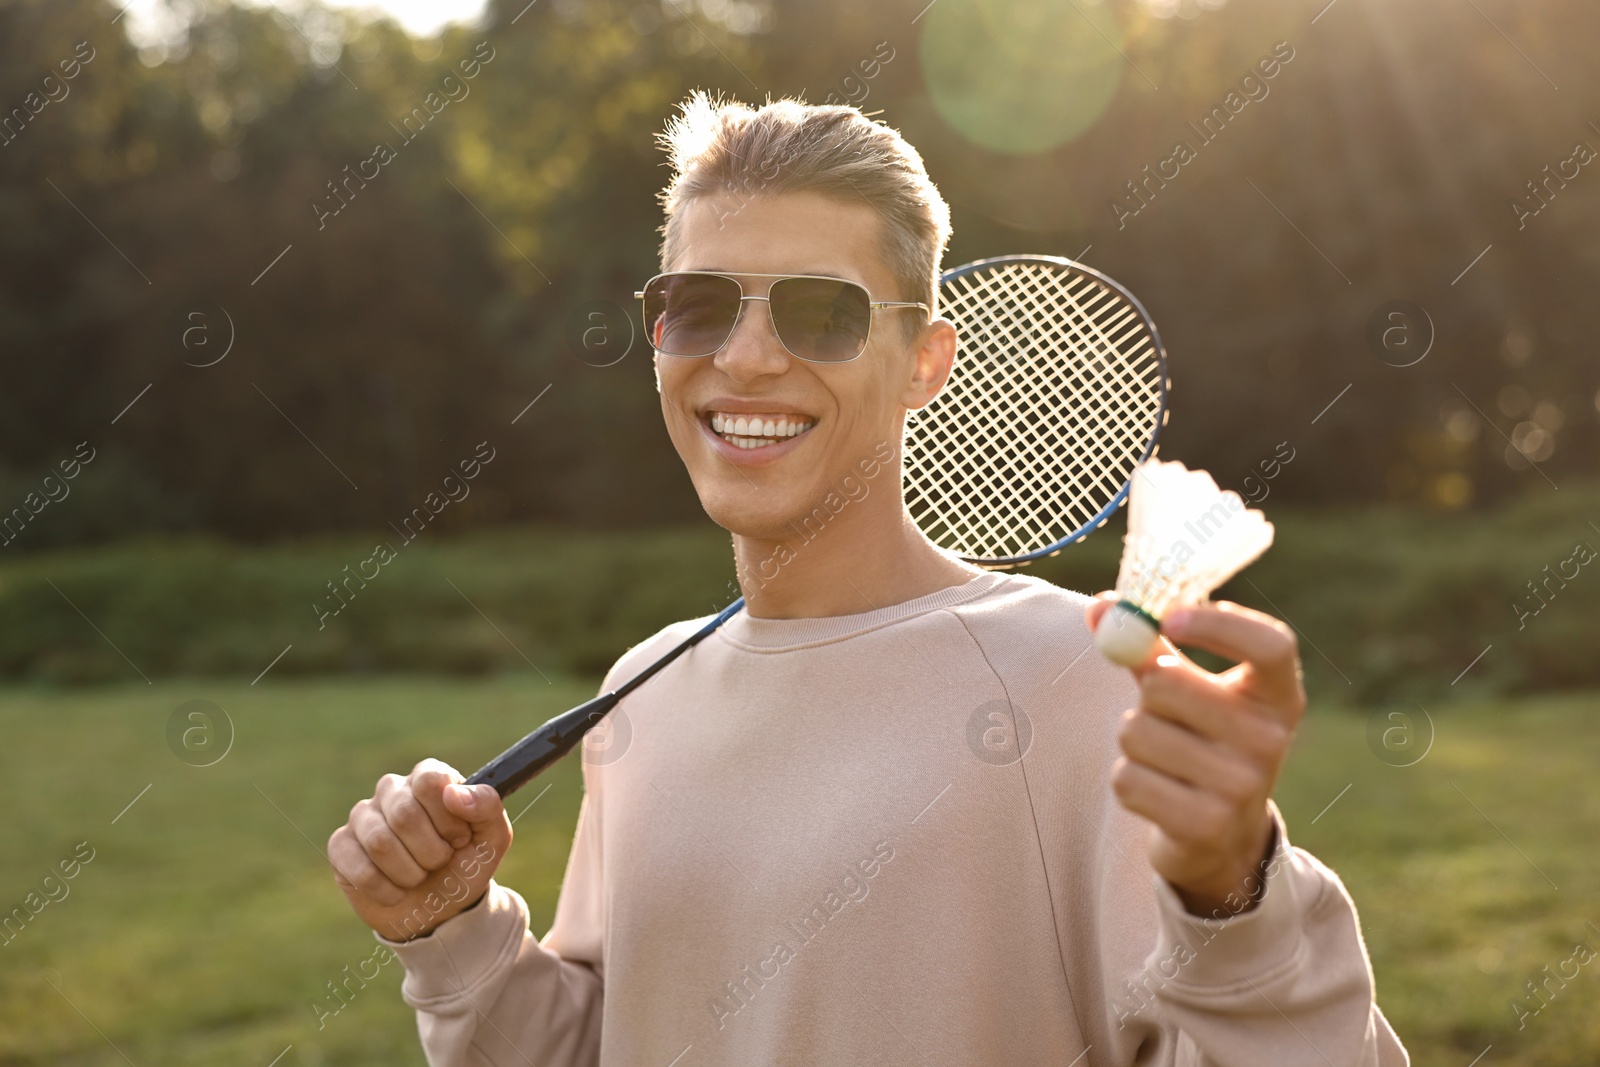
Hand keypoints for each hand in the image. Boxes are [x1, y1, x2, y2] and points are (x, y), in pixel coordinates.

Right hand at [327, 758, 511, 941]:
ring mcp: (362, 816)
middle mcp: (392, 789)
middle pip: (404, 814)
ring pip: (380, 842)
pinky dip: (385, 889)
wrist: (440, 911)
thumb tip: (454, 794)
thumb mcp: (492, 838)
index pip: (430, 781)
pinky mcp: (341, 846)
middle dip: (431, 851)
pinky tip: (395, 890)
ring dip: (410, 873)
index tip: (460, 839)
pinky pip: (357, 868)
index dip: (448, 818)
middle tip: (440, 862)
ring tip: (419, 877)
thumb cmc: (466, 866)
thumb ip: (487, 807)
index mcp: (429, 778)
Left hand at [1086, 595, 1304, 916]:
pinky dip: (1128, 780)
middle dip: (1144, 694)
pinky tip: (1158, 791)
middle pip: (1168, 683)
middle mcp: (1271, 739)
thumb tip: (1100, 606)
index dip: (1219, 625)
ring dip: (1132, 740)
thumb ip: (1148, 647)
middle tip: (1161, 712)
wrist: (1221, 836)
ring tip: (1163, 757)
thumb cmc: (1201, 740)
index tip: (1170, 618)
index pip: (1271, 644)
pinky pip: (1129, 779)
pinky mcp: (1207, 825)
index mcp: (1278, 696)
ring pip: (1137, 731)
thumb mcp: (1190, 691)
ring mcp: (1244, 785)